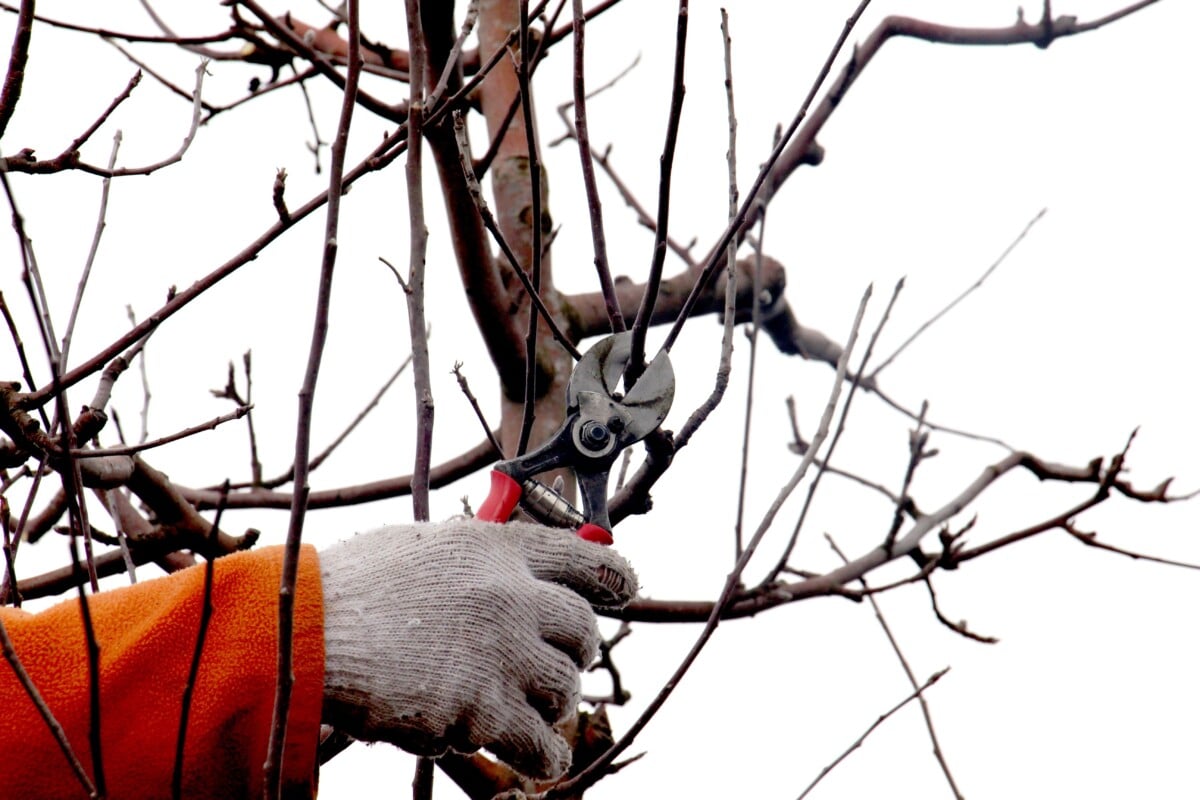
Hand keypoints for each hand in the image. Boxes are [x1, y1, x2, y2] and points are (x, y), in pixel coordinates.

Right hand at [318, 518, 636, 777]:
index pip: (584, 558)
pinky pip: (543, 741)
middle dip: (575, 650)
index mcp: (496, 549)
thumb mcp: (422, 548)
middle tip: (554, 662)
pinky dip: (544, 752)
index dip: (614, 577)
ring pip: (566, 686)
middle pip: (584, 629)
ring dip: (552, 701)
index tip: (623, 590)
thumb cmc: (351, 589)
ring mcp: (502, 653)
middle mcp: (511, 595)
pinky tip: (539, 753)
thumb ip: (473, 559)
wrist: (308, 636)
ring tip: (528, 707)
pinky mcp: (485, 710)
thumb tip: (508, 571)